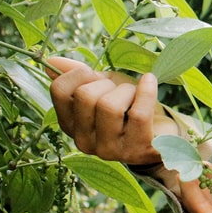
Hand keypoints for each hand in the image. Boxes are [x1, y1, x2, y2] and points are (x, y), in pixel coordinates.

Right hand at [47, 56, 178, 164]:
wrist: (160, 131)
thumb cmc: (127, 105)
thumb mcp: (102, 85)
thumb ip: (77, 75)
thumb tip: (52, 61)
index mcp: (70, 123)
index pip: (60, 90)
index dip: (80, 74)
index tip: (97, 76)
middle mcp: (83, 141)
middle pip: (85, 96)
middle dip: (107, 83)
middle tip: (120, 89)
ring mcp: (108, 150)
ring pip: (110, 106)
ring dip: (127, 90)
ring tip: (135, 94)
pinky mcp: (136, 151)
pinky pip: (138, 114)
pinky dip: (146, 91)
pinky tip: (149, 82)